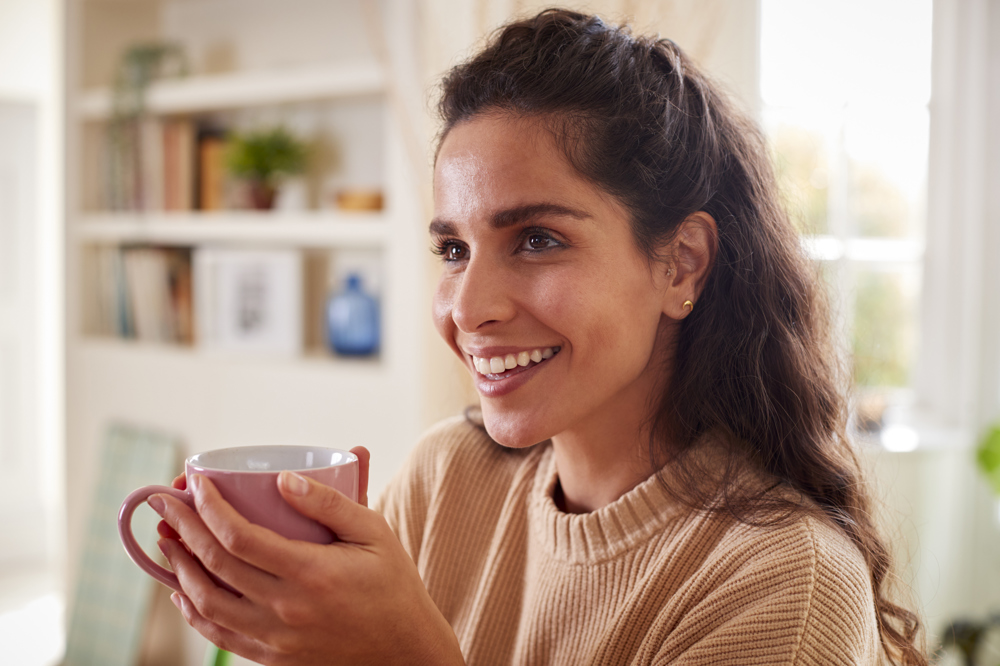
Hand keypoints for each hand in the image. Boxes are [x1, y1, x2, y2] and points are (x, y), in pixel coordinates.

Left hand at [150, 447, 463, 665]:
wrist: (404, 649)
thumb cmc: (392, 584)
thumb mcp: (374, 532)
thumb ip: (330, 503)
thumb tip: (283, 478)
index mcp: (311, 573)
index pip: (240, 537)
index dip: (209, 508)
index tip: (194, 484)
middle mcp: (286, 609)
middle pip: (215, 565)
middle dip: (184, 529)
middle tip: (166, 502)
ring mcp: (275, 639)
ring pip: (207, 603)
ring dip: (179, 569)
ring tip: (168, 539)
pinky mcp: (272, 658)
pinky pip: (218, 635)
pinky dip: (193, 610)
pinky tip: (182, 589)